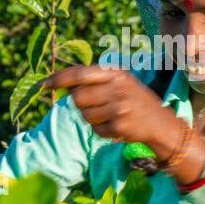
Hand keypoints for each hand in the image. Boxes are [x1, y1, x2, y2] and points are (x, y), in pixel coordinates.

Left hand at [43, 65, 175, 143]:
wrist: (160, 123)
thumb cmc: (134, 100)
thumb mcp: (120, 81)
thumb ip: (94, 80)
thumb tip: (62, 83)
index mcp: (116, 73)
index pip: (80, 73)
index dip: (59, 78)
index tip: (44, 83)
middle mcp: (118, 88)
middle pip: (77, 97)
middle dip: (80, 103)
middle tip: (96, 105)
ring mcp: (119, 107)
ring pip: (85, 115)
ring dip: (92, 118)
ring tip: (110, 115)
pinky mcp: (120, 126)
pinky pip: (96, 129)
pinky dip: (101, 130)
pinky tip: (116, 125)